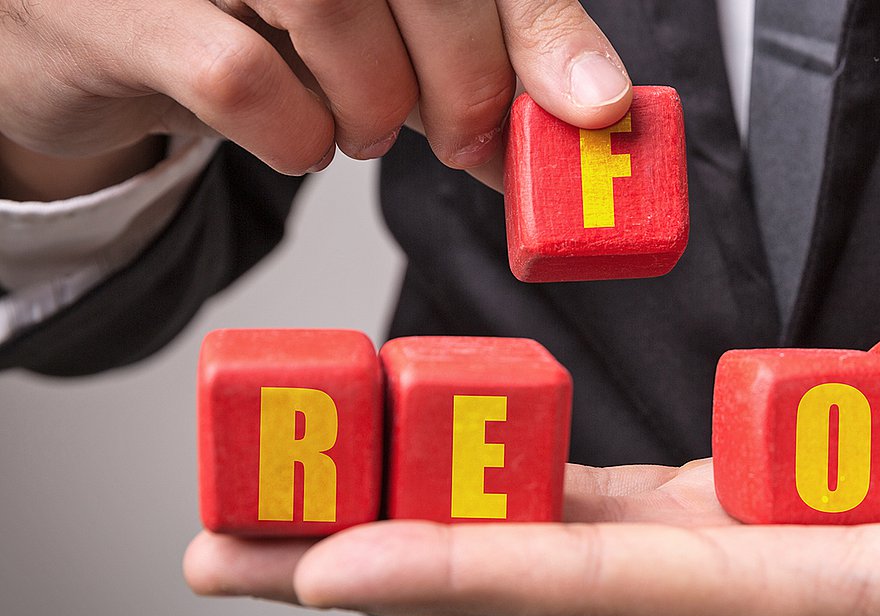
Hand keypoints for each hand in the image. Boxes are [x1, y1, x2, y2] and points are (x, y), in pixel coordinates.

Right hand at [0, 0, 630, 197]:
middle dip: (465, 75)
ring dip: (374, 103)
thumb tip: (584, 112)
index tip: (590, 104)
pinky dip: (295, 137)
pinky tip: (295, 138)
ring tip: (361, 125)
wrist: (90, 32)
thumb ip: (481, 53)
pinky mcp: (113, 1)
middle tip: (466, 140)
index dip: (538, 25)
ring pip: (329, 5)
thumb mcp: (383, 24)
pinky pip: (242, 78)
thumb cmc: (253, 17)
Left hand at [185, 452, 879, 615]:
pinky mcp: (730, 513)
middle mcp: (739, 590)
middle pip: (528, 583)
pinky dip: (488, 491)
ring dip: (398, 520)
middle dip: (372, 566)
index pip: (626, 593)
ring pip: (534, 540)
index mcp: (817, 605)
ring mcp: (724, 553)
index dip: (486, 579)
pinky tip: (417, 466)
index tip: (341, 561)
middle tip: (214, 551)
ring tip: (263, 505)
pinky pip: (583, 502)